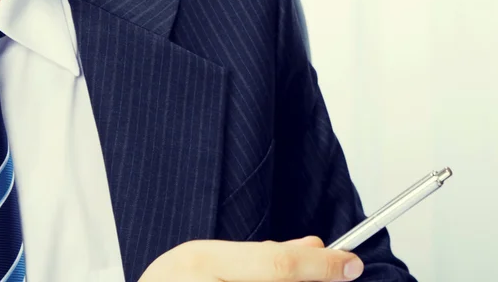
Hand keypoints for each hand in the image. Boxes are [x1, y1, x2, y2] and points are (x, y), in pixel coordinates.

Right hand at [139, 236, 363, 281]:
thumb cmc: (174, 281)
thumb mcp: (209, 257)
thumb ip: (262, 254)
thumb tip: (314, 246)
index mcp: (205, 264)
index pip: (277, 267)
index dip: (321, 267)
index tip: (351, 263)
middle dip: (313, 279)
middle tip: (331, 273)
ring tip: (260, 278)